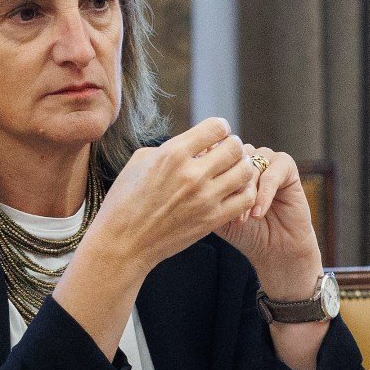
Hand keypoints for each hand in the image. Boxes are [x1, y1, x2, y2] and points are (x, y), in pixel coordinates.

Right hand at [81, 117, 256, 278]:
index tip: (215, 135)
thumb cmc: (125, 200)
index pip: (216, 127)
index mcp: (172, 154)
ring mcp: (205, 199)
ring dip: (241, 167)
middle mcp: (192, 174)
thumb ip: (171, 147)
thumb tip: (194, 143)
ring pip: (245, 171)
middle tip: (226, 153)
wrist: (123, 242)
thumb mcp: (140, 161)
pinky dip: (245, 191)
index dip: (219, 128)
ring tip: (232, 171)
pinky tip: (233, 192)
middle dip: (232, 145)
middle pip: (235, 147)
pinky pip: (246, 199)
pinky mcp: (212, 220)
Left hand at [215, 143, 322, 298]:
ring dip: (245, 194)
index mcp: (226, 162)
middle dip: (227, 186)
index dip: (209, 175)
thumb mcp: (217, 214)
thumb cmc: (245, 232)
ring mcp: (266, 159)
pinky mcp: (286, 167)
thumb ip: (205, 195)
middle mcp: (246, 156)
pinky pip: (272, 174)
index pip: (212, 153)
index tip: (205, 200)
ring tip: (242, 219)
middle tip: (225, 212)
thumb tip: (189, 181)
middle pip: (231, 159)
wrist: (275, 248)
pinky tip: (258, 214)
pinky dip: (264, 195)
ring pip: (250, 166)